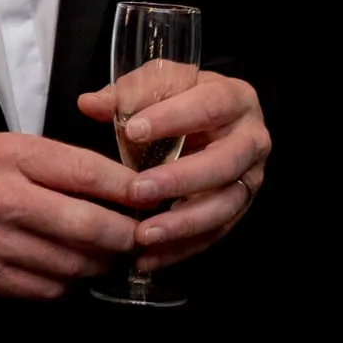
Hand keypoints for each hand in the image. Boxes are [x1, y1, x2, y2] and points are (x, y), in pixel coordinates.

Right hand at [0, 131, 139, 298]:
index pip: (85, 172)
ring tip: (110, 251)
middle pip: (87, 225)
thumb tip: (110, 179)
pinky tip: (71, 268)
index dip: (126, 187)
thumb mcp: (0, 142)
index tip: (150, 191)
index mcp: (11, 156)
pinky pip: (48, 288)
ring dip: (101, 261)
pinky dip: (69, 281)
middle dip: (124, 233)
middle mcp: (5, 200)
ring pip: (73, 263)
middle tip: (140, 231)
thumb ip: (52, 160)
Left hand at [75, 66, 269, 269]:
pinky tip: (148, 258)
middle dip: (179, 180)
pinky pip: (213, 235)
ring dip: (182, 224)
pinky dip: (180, 250)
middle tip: (138, 191)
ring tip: (143, 234)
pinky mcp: (238, 210)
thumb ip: (128, 93)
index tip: (133, 132)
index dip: (173, 119)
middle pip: (223, 163)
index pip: (210, 105)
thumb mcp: (158, 84)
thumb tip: (90, 104)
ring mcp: (249, 178)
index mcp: (235, 98)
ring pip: (223, 206)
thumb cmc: (180, 99)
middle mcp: (252, 140)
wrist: (207, 123)